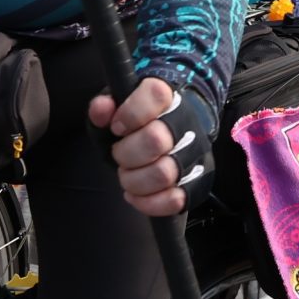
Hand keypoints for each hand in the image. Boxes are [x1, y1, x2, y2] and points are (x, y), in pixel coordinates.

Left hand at [91, 77, 207, 216]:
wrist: (165, 135)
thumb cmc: (134, 124)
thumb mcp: (113, 111)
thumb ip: (103, 108)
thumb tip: (102, 108)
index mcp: (165, 98)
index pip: (155, 95)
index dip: (129, 113)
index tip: (117, 126)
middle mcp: (185, 124)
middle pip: (156, 140)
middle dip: (126, 153)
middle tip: (118, 154)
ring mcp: (194, 155)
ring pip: (164, 173)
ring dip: (134, 180)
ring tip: (127, 175)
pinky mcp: (196, 184)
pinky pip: (175, 200)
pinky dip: (148, 202)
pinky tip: (134, 194)